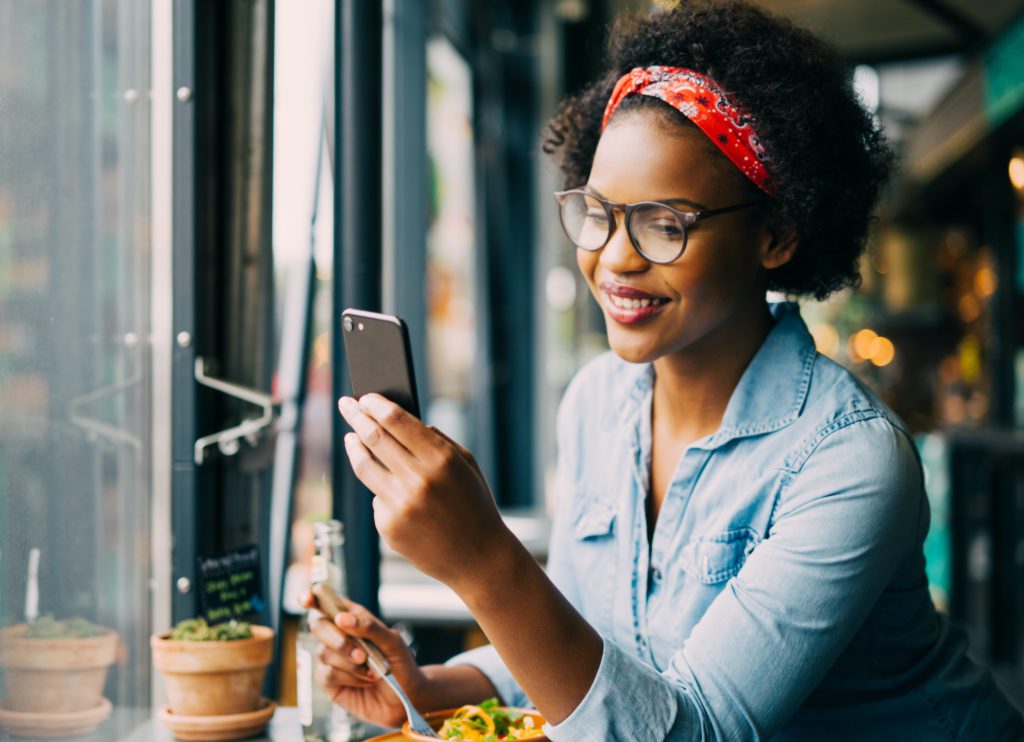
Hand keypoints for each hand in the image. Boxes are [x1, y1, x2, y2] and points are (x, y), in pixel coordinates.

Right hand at [300, 592, 423, 728]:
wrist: (406, 697)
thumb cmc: (400, 664)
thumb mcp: (393, 641)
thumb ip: (369, 627)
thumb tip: (342, 619)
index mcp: (352, 618)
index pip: (326, 602)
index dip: (312, 596)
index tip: (307, 599)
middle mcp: (338, 635)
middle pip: (318, 625)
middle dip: (337, 639)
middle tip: (361, 655)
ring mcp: (331, 658)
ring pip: (323, 652)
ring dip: (350, 662)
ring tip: (372, 670)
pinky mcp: (329, 681)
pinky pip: (327, 674)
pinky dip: (349, 677)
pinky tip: (365, 680)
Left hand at [337, 394, 514, 588]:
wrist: (479, 559)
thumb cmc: (474, 506)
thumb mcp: (466, 465)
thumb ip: (437, 440)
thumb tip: (403, 421)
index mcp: (440, 459)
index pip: (396, 421)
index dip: (376, 405)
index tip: (364, 396)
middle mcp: (417, 480)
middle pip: (373, 437)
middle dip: (356, 416)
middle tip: (346, 404)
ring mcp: (399, 505)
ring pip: (364, 466)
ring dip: (353, 446)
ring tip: (350, 437)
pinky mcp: (388, 527)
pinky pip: (377, 498)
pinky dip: (382, 489)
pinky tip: (391, 490)